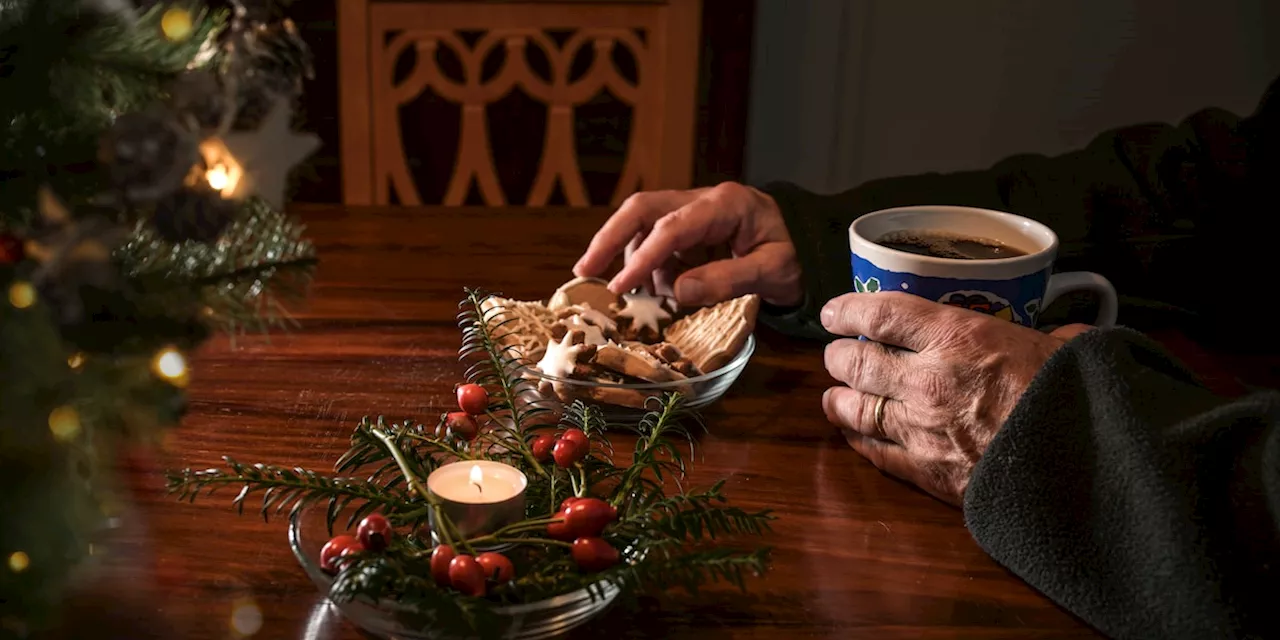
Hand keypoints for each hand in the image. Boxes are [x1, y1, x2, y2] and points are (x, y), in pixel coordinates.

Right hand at [572, 183, 803, 307]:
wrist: (811, 246)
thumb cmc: (796, 256)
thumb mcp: (773, 272)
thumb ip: (727, 279)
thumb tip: (677, 291)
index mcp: (726, 204)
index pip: (672, 226)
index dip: (643, 258)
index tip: (619, 288)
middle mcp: (703, 200)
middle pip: (642, 208)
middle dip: (609, 238)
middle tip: (584, 272)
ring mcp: (694, 212)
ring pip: (643, 224)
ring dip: (632, 260)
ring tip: (637, 295)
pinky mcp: (689, 229)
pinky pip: (656, 242)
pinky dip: (648, 267)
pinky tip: (654, 291)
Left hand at [819, 291, 1092, 506]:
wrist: (1083, 470)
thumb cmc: (1076, 399)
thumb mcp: (1063, 350)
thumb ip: (1049, 338)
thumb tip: (1067, 338)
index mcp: (955, 337)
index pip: (880, 314)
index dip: (848, 310)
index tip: (834, 312)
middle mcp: (925, 379)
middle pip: (856, 362)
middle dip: (838, 357)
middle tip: (836, 354)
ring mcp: (920, 428)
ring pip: (855, 409)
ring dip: (839, 399)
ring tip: (833, 395)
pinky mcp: (926, 471)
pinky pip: (876, 453)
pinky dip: (859, 441)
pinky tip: (853, 435)